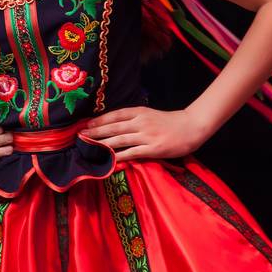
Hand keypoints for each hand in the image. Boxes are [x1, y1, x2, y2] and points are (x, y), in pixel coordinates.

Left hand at [81, 107, 212, 161]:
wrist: (191, 127)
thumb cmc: (169, 122)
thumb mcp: (150, 114)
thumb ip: (134, 118)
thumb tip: (114, 124)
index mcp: (139, 112)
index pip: (114, 115)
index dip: (99, 120)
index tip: (86, 124)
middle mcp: (140, 122)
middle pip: (113, 127)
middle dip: (95, 132)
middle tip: (80, 136)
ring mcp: (146, 135)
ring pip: (119, 140)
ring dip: (102, 144)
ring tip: (89, 147)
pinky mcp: (152, 148)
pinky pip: (132, 153)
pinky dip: (119, 156)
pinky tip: (108, 160)